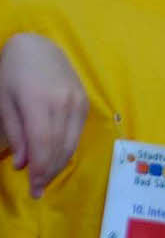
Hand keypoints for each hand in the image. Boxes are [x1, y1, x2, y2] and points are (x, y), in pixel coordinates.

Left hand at [0, 34, 88, 197]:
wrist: (37, 46)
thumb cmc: (12, 73)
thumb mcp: (3, 102)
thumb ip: (15, 132)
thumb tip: (23, 164)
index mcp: (40, 101)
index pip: (43, 145)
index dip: (39, 171)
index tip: (32, 190)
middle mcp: (64, 102)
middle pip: (60, 147)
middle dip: (49, 173)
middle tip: (37, 191)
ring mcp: (78, 101)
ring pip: (72, 142)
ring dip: (59, 164)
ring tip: (45, 178)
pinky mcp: (84, 101)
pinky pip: (78, 132)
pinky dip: (67, 149)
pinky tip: (56, 157)